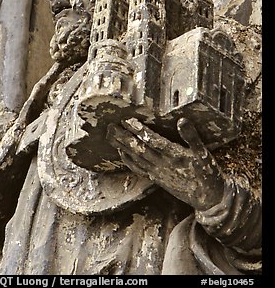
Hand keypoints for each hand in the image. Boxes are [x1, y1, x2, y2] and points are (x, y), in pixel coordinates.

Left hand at [106, 117, 224, 210]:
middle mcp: (162, 164)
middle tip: (110, 126)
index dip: (139, 130)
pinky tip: (121, 152)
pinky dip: (128, 160)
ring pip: (135, 158)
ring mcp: (157, 173)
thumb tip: (182, 120)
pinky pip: (138, 169)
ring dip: (122, 146)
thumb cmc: (207, 174)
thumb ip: (191, 136)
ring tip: (110, 136)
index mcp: (173, 156)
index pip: (152, 141)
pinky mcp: (156, 179)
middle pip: (138, 149)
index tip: (127, 120)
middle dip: (124, 137)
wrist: (208, 198)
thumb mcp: (203, 153)